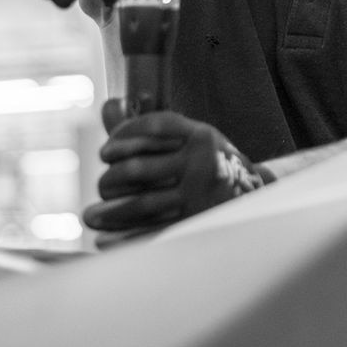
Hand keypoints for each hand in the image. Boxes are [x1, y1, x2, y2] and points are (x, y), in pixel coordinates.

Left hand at [84, 101, 273, 235]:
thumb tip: (107, 106)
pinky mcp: (196, 222)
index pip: (151, 129)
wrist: (255, 196)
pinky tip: (104, 240)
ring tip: (90, 216)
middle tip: (102, 186)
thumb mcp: (190, 138)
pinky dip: (124, 237)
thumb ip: (147, 129)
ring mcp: (200, 194)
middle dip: (110, 179)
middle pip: (138, 168)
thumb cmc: (209, 162)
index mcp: (201, 135)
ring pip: (141, 204)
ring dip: (109, 213)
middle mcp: (201, 162)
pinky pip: (152, 231)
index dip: (122, 138)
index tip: (106, 151)